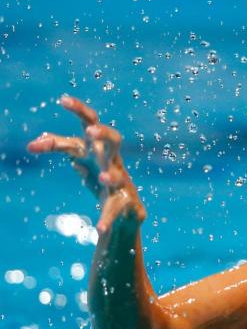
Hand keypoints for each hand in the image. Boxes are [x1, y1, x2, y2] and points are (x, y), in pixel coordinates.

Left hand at [27, 97, 145, 233]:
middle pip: (113, 140)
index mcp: (100, 147)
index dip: (78, 112)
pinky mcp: (127, 204)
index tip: (62, 99)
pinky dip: (108, 220)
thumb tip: (35, 141)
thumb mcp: (82, 159)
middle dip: (103, 134)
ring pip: (118, 175)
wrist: (126, 211)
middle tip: (91, 131)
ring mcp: (122, 182)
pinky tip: (100, 229)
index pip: (88, 124)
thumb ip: (62, 147)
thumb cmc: (103, 178)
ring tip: (103, 178)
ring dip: (110, 176)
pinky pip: (116, 211)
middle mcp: (113, 161)